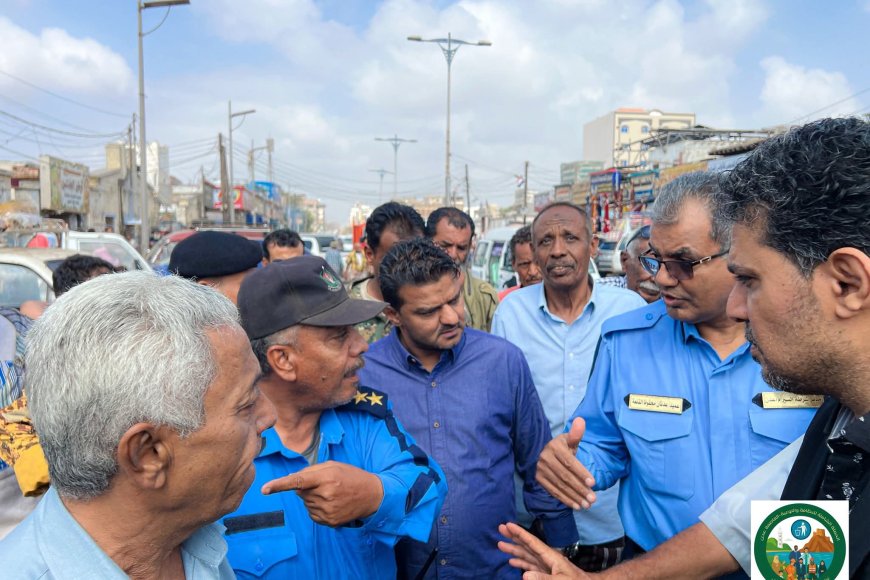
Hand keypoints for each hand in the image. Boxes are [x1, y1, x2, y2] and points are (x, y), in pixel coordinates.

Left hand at [261, 461, 383, 526]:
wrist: (372, 495)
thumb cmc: (351, 476)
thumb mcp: (334, 466)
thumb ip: (311, 471)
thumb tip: (292, 481)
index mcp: (326, 478)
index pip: (298, 481)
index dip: (279, 485)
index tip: (264, 489)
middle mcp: (326, 495)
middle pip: (301, 492)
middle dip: (308, 487)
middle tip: (327, 483)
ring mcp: (327, 511)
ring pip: (306, 503)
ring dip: (313, 498)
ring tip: (333, 493)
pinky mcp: (329, 522)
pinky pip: (312, 514)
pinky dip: (317, 508)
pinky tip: (332, 503)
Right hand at [498, 522, 589, 578]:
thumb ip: (543, 578)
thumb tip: (524, 575)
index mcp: (551, 556)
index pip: (532, 542)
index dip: (520, 533)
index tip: (508, 524)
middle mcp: (547, 558)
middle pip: (527, 546)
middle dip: (514, 537)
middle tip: (500, 528)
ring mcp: (546, 566)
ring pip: (526, 555)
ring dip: (514, 549)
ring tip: (501, 544)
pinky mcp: (546, 573)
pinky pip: (530, 565)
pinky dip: (521, 562)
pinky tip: (512, 561)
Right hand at [536, 418, 596, 509]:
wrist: (543, 452)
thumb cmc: (562, 447)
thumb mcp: (569, 440)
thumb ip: (576, 434)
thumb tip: (581, 421)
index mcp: (555, 447)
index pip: (570, 462)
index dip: (581, 473)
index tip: (593, 483)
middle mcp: (545, 458)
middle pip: (565, 476)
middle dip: (580, 489)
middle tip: (593, 499)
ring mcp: (541, 469)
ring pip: (560, 485)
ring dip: (574, 497)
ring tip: (587, 505)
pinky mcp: (539, 479)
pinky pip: (553, 491)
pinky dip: (565, 500)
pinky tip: (576, 506)